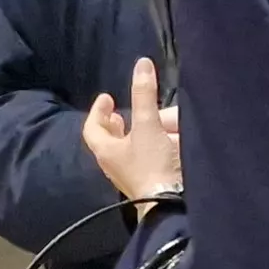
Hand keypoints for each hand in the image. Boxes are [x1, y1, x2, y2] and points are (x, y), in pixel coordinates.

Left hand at [83, 58, 183, 200]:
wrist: (170, 205)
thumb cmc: (152, 165)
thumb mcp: (148, 126)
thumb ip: (144, 95)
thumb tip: (141, 64)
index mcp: (107, 150)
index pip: (93, 128)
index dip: (98, 111)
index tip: (107, 98)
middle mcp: (116, 164)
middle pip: (114, 138)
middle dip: (123, 121)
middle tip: (126, 111)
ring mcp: (133, 174)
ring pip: (136, 146)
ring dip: (147, 131)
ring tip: (164, 120)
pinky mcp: (150, 181)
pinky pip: (151, 157)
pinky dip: (159, 144)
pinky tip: (175, 140)